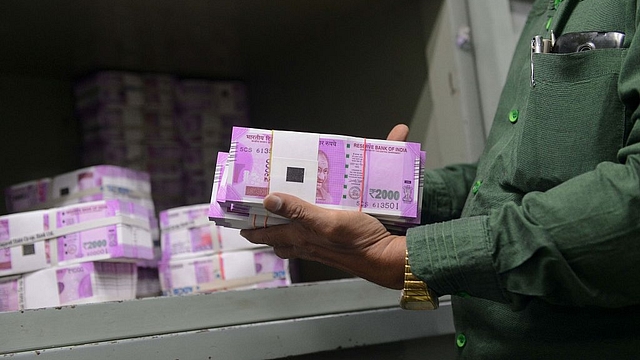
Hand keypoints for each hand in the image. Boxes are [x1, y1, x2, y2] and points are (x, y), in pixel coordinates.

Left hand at [240, 124, 410, 288]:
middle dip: (263, 226)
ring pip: (293, 237)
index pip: (265, 234)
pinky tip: (314, 215)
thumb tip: (269, 200)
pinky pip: (312, 233)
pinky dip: (306, 224)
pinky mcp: (335, 242)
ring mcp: (321, 245)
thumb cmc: (359, 242)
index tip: (235, 218)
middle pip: (276, 237)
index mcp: (300, 237)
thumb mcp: (327, 221)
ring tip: (279, 211)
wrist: (386, 259)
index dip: (249, 226)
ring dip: (284, 225)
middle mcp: (307, 243)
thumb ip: (299, 211)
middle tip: (253, 212)